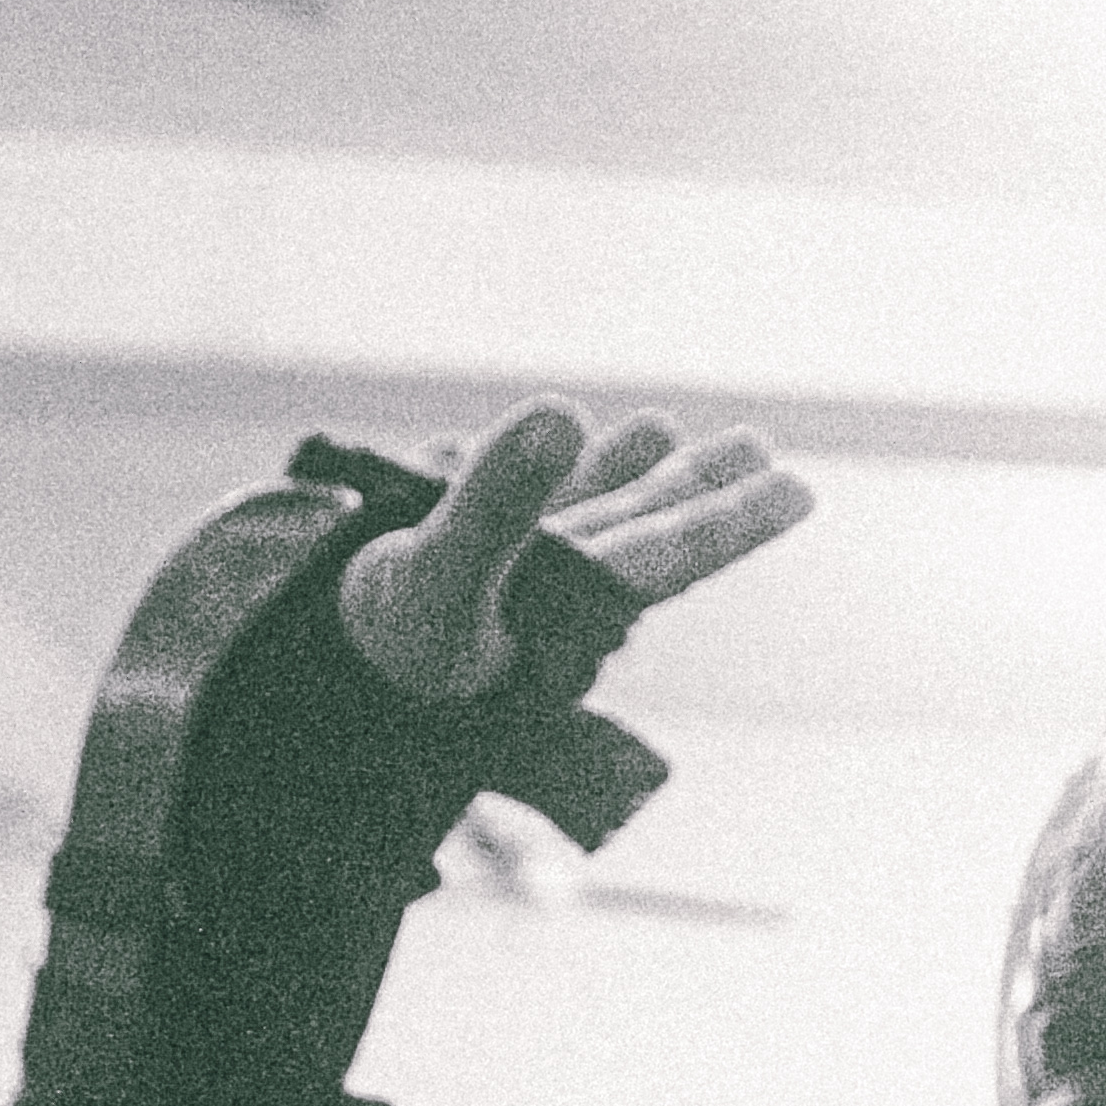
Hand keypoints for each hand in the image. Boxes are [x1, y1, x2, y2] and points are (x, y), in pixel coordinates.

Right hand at [336, 398, 815, 706]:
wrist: (308, 694)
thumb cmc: (380, 653)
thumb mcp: (442, 574)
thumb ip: (500, 499)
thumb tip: (564, 412)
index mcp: (565, 605)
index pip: (667, 554)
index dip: (733, 521)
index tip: (797, 489)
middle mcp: (544, 595)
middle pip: (641, 532)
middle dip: (698, 490)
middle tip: (764, 453)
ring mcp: (498, 579)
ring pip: (579, 515)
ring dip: (627, 473)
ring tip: (668, 430)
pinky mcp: (449, 561)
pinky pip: (506, 509)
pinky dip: (534, 471)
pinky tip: (558, 437)